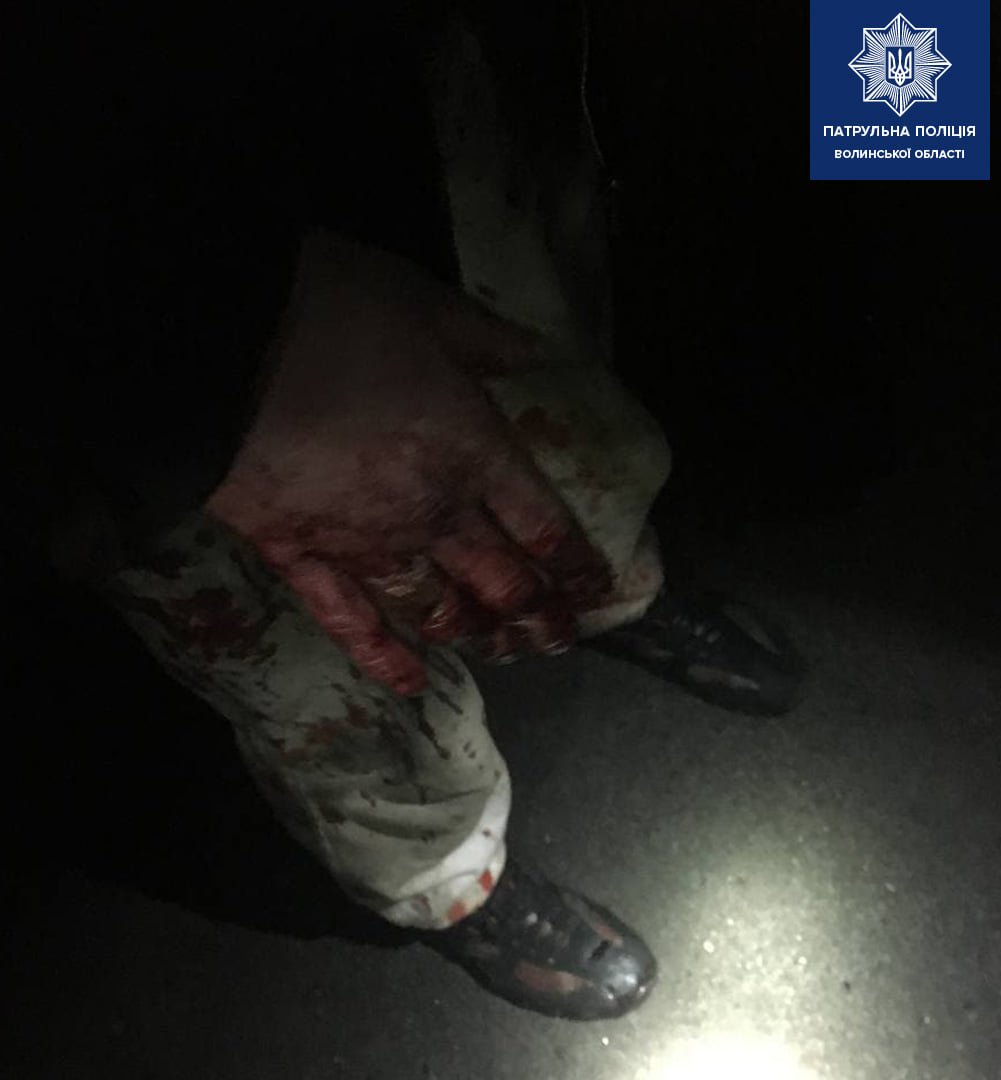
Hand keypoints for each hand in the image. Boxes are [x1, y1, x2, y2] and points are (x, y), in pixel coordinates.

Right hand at [207, 231, 611, 694]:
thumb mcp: (432, 305)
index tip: (598, 586)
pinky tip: (412, 682)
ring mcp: (367, 546)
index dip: (577, 563)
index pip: (545, 525)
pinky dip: (385, 658)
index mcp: (473, 453)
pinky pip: (352, 624)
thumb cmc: (334, 314)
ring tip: (504, 651)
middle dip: (540, 615)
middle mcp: (432, 514)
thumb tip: (549, 361)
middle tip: (562, 637)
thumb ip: (495, 342)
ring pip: (439, 610)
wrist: (219, 349)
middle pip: (503, 583)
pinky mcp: (303, 561)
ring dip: (478, 635)